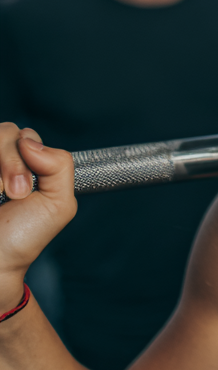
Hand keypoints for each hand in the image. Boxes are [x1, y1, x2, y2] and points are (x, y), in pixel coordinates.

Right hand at [0, 124, 75, 302]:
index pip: (23, 135)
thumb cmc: (22, 238)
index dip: (28, 154)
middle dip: (11, 163)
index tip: (26, 188)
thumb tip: (29, 141)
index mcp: (22, 163)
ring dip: (0, 168)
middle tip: (15, 194)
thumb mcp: (58, 203)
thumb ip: (60, 165)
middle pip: (4, 131)